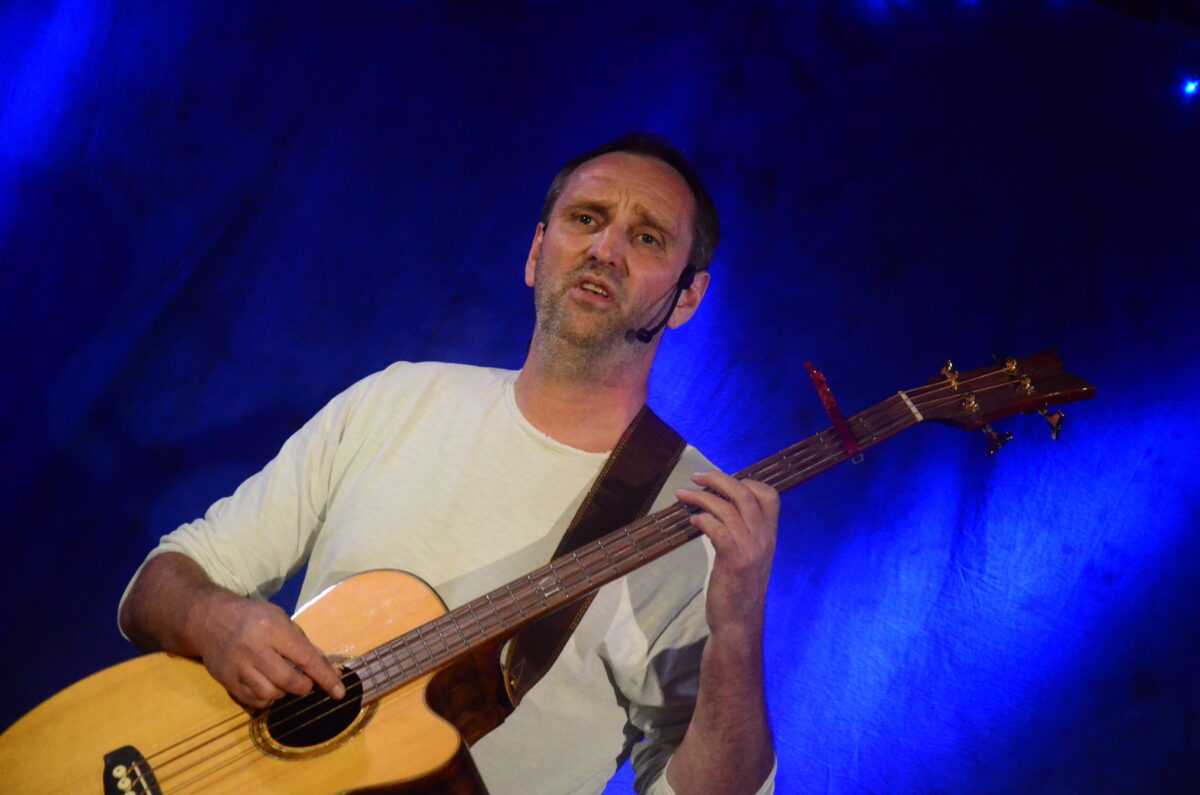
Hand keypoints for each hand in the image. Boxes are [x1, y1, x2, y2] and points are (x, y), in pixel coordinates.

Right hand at [191, 593, 345, 708]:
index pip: (306, 658)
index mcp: (273, 629)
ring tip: (284, 683)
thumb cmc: (252, 617)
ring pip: (270, 694)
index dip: (325, 678)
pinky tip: (268, 688)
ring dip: (283, 694)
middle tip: (305, 683)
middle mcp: (255, 649)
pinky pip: (252, 700)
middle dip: (304, 687)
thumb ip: (300, 642)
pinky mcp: (226, 680)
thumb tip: (323, 668)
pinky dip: (266, 699)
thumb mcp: (280, 618)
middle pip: (288, 681)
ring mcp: (238, 666)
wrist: (210, 619)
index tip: (339, 692)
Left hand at [676, 471, 779, 633]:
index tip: (724, 482)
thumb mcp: (750, 555)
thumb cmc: (739, 587)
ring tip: (683, 494)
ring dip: (701, 497)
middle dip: (718, 479)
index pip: (769, 495)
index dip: (747, 482)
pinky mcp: (733, 560)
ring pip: (727, 508)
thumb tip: (721, 507)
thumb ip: (743, 532)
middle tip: (696, 476)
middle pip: (744, 494)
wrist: (739, 621)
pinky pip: (717, 528)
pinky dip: (702, 519)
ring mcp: (750, 549)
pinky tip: (692, 520)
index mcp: (770, 535)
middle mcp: (764, 538)